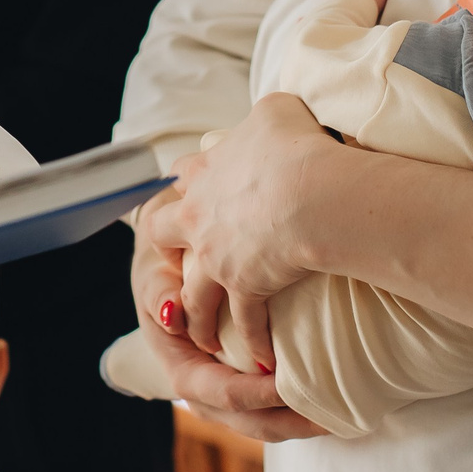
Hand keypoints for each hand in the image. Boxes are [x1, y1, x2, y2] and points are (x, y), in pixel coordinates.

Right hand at [129, 188, 324, 441]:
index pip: (229, 393)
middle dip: (295, 423)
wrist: (167, 291)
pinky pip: (274, 417)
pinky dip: (301, 416)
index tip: (295, 382)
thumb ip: (159, 293)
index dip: (262, 394)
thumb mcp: (154, 280)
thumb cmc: (166, 282)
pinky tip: (332, 407)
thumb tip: (172, 312)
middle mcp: (205, 401)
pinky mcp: (244, 400)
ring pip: (270, 428)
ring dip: (304, 425)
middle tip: (335, 413)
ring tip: (344, 415)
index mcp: (185, 377)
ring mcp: (226, 406)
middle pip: (256, 424)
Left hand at [149, 94, 335, 372]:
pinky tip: (266, 361)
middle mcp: (200, 216)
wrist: (310, 193)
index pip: (183, 175)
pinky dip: (256, 343)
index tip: (190, 192)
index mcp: (205, 172)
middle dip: (167, 249)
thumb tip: (274, 114)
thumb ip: (266, 115)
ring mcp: (217, 257)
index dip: (186, 183)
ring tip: (205, 335)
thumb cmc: (297, 145)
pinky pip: (246, 324)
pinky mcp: (243, 287)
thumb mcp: (277, 111)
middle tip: (180, 262)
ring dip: (197, 315)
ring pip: (193, 294)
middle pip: (162, 234)